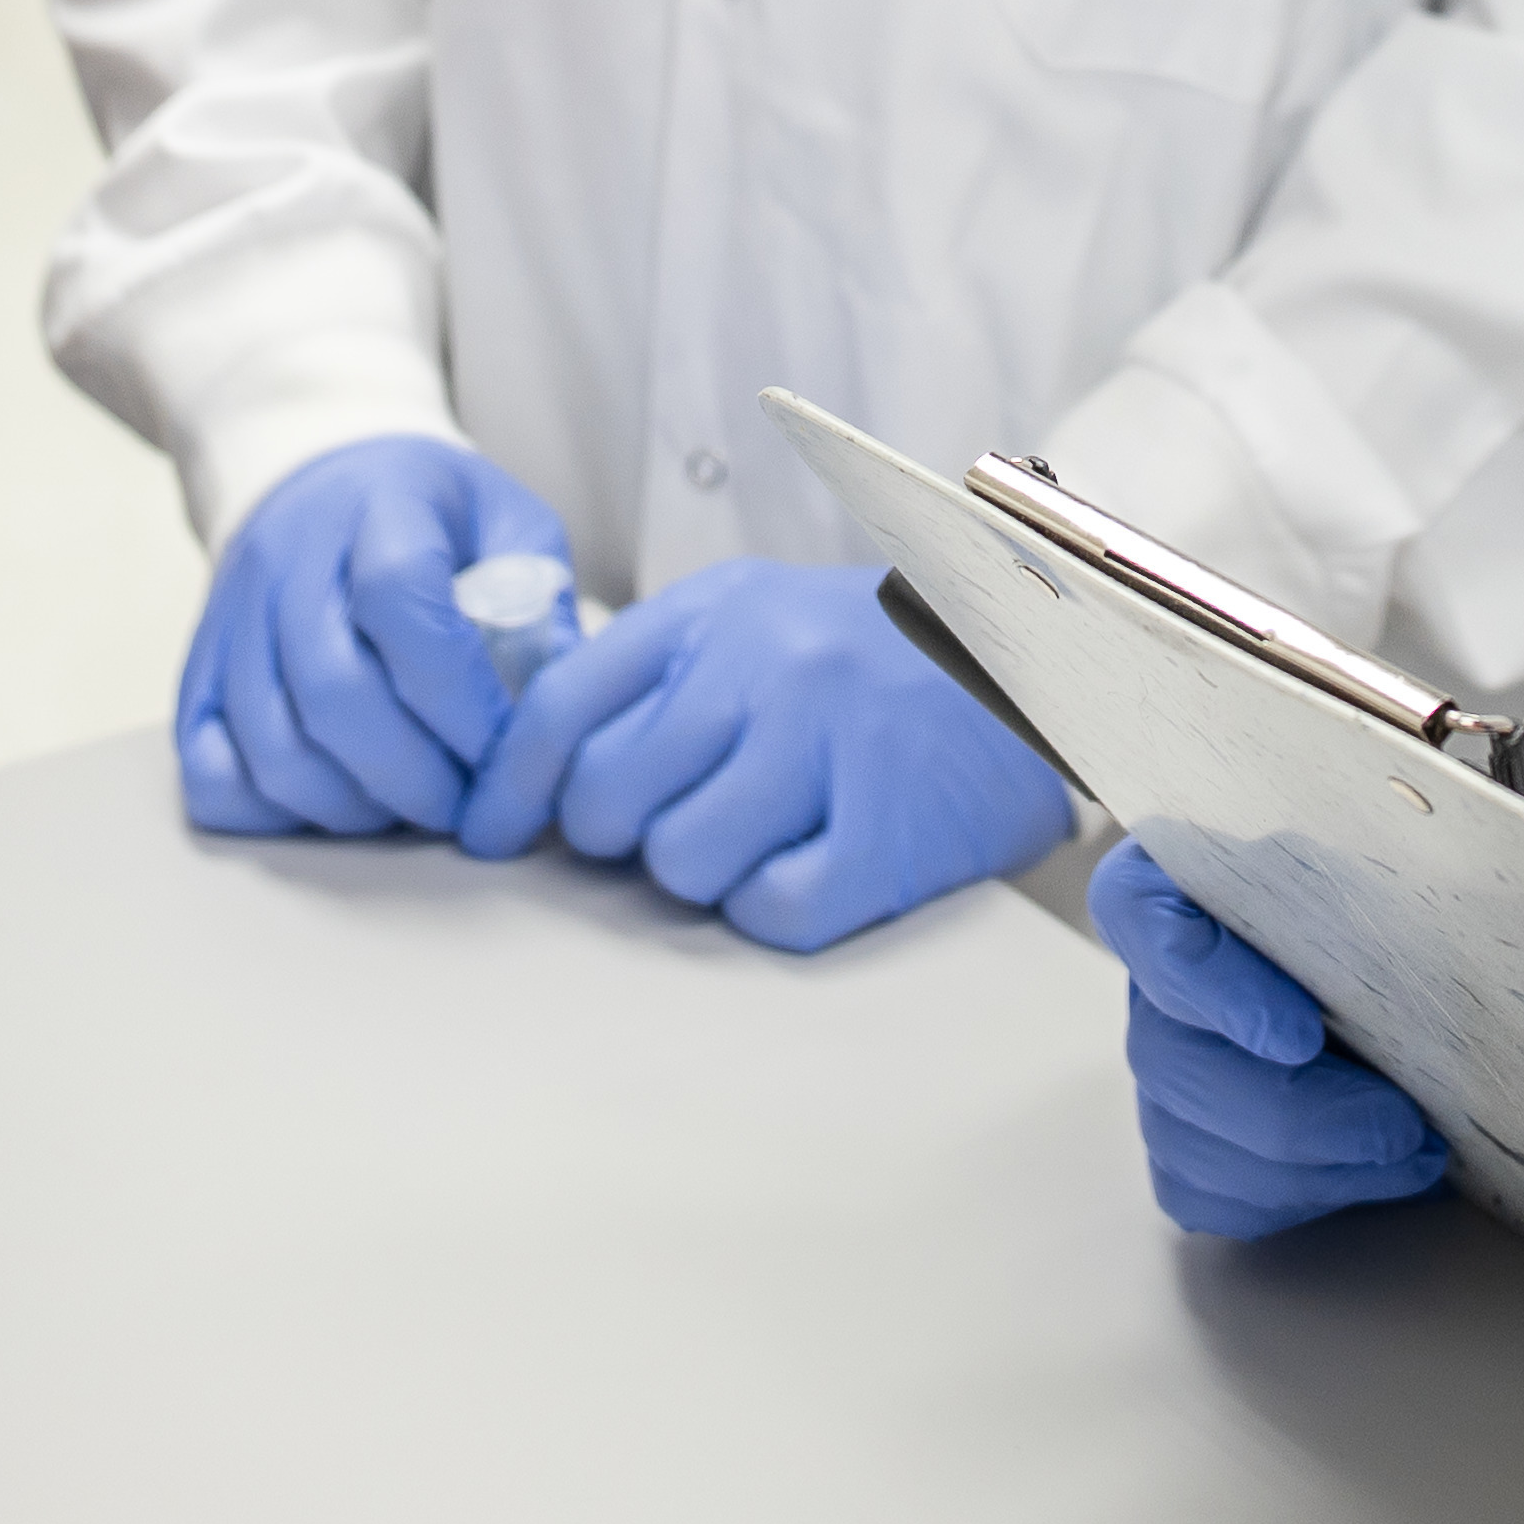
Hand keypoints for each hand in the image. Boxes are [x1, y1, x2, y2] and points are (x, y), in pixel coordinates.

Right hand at [175, 431, 577, 840]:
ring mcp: (232, 622)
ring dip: (351, 804)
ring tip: (408, 810)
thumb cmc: (427, 515)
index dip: (459, 698)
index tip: (504, 752)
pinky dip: (269, 812)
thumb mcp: (506, 521)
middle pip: (332, 690)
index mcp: (379, 510)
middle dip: (414, 776)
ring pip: (271, 744)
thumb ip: (542, 604)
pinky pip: (208, 769)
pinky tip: (333, 803)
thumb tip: (562, 710)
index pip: (401, 602)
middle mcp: (290, 562)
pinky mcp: (198, 674)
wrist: (311, 479)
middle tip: (464, 807)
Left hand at [463, 561, 1074, 951]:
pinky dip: (773, 905)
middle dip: (618, 832)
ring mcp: (828, 747)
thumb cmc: (868, 657)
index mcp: (714, 612)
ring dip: (702, 869)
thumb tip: (530, 774)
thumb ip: (650, 674)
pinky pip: (769, 911)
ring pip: (680, 861)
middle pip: (607, 798)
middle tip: (669, 820)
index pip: (561, 707)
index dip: (509, 787)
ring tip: (760, 832)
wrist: (1036, 658)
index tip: (487, 835)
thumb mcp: (752, 619)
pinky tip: (813, 861)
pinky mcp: (887, 832)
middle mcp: (764, 668)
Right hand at [1097, 842, 1446, 1234]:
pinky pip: (1207, 1196)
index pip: (1137, 917)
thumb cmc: (1382, 910)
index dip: (1210, 984)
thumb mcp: (1374, 874)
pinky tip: (1368, 1176)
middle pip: (1171, 1059)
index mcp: (1166, 885)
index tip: (1302, 1036)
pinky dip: (1294, 1197)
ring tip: (1414, 1155)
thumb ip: (1362, 898)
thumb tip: (1409, 964)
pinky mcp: (1181, 1150)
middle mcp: (1148, 983)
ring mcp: (1157, 1074)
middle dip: (1297, 1111)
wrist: (1404, 979)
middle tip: (1400, 1125)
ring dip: (1310, 1167)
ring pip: (1189, 1143)